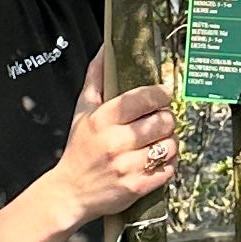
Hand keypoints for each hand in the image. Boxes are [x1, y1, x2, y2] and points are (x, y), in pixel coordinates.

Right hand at [53, 48, 179, 223]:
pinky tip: (157, 160)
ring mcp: (127, 166)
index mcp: (103, 119)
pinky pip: (169, 169)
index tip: (164, 96)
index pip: (143, 98)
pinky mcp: (137, 186)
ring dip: (170, 142)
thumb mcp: (82, 111)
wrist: (70, 192)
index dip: (160, 95)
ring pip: (170, 145)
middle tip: (161, 120)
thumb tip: (105, 49)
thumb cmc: (79, 149)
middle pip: (162, 121)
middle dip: (167, 119)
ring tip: (159, 141)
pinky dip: (169, 163)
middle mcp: (115, 142)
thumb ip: (96, 78)